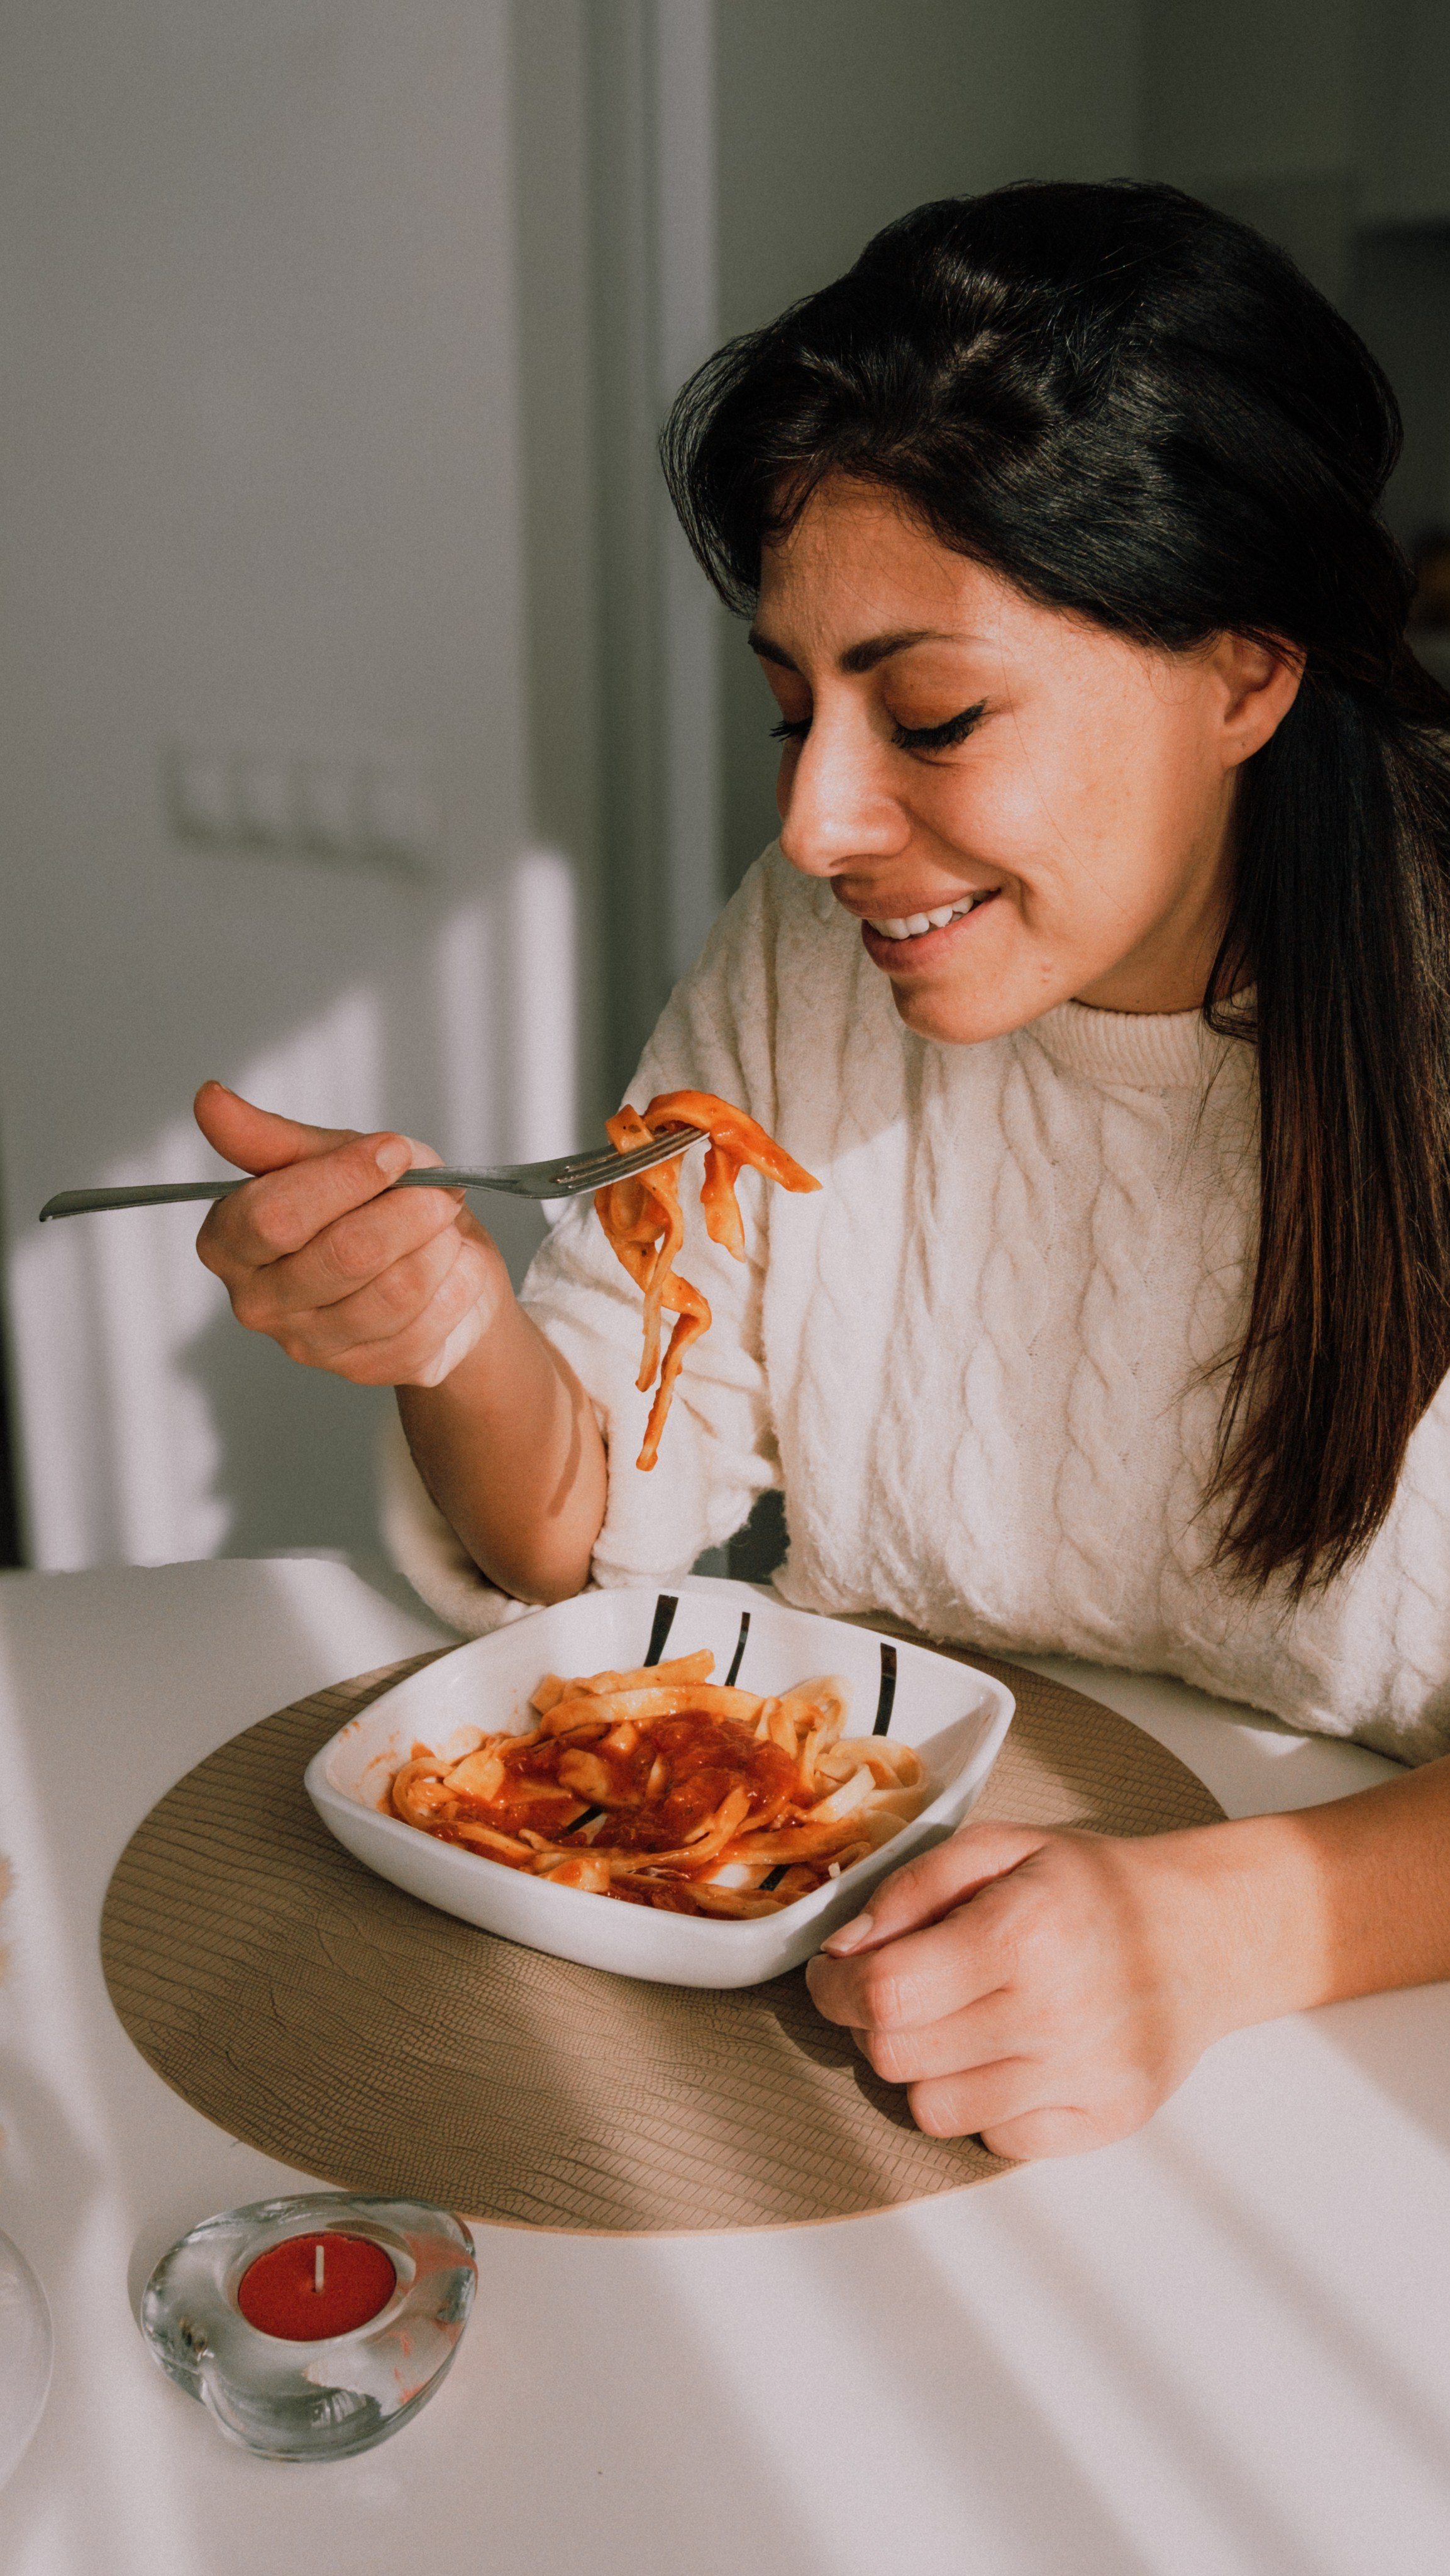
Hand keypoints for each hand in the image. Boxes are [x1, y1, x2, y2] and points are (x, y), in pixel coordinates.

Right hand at [194, 1079, 512, 1387]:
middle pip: (344, 1255)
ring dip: (439, 1246)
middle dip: (409, 1212)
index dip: (344, 1178)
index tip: (393, 1151)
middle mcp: (258, 1303)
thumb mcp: (328, 1155)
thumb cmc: (372, 1204)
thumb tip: (209, 1098)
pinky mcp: (366, 1370)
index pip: (274, 1215)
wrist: (432, 1265)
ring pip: (395, 1291)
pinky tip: (454, 1266)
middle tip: (440, 1191)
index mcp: (230, 1242)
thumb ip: (270, 1136)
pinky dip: (457, 1282)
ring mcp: (311, 1346)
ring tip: (445, 1225)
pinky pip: (429, 1323)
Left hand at [805, 1818, 1233, 2160]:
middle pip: (896, 2058)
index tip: (835, 1975)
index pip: (885, 1992)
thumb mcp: (998, 1848)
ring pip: (933, 2110)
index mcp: (1021, 1933)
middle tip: (899, 1992)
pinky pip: (994, 2139)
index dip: (836, 1988)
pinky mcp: (1102, 2121)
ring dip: (926, 2068)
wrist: (1200, 1934)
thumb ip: (910, 1889)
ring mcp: (1081, 2077)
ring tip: (960, 2022)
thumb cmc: (1091, 1888)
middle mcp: (1053, 2013)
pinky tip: (1010, 2055)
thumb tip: (844, 1949)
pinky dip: (984, 2104)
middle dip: (874, 2024)